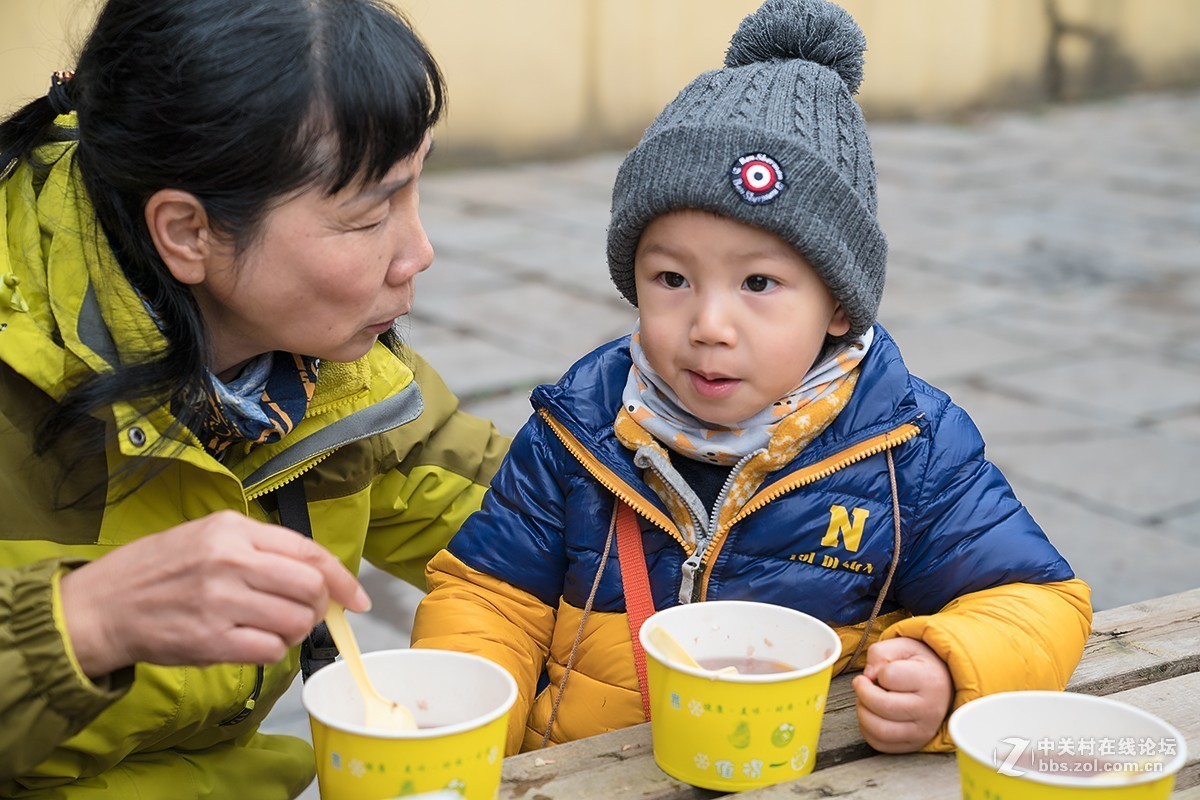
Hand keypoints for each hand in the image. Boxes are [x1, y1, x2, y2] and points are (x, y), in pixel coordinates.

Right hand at [59, 511, 370, 677]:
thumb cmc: (157, 571)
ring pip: (295, 622)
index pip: (310, 552)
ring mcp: (220, 601)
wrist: (101, 606)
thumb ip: (259, 549)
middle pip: (311, 587)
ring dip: (295, 631)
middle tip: (306, 613)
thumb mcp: (207, 536)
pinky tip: (254, 643)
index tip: (358, 598)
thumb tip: (316, 574)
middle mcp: (230, 560)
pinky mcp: (209, 640)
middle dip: (319, 606)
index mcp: (233, 530)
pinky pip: (269, 650)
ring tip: (273, 627)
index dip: (343, 578)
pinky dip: (272, 651)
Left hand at [852, 636, 952, 752]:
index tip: (881, 670)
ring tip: (866, 701)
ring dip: (863, 713)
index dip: (877, 671)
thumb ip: (881, 653)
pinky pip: (881, 744)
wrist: (941, 684)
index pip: (889, 676)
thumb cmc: (919, 665)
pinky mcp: (915, 744)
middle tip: (862, 684)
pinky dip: (867, 730)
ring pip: (881, 731)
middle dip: (863, 693)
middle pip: (883, 707)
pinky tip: (872, 715)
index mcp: (930, 680)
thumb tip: (869, 676)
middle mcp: (930, 709)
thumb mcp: (903, 645)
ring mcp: (924, 730)